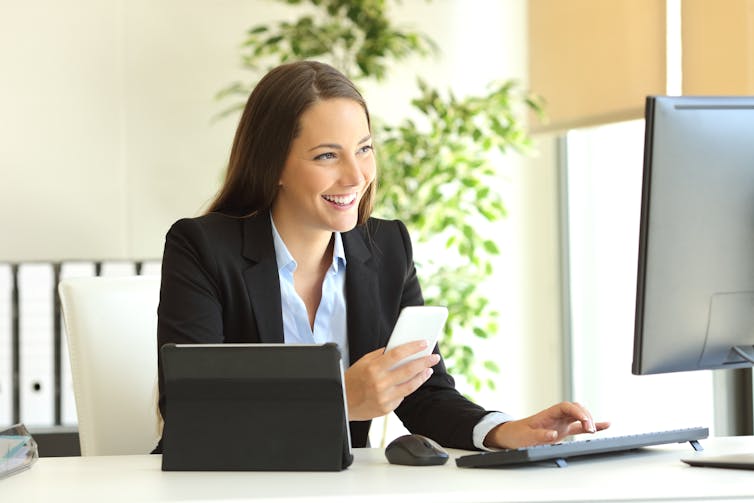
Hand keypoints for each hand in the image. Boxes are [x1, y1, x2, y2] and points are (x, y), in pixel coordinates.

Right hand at [345, 340, 439, 420]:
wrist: (342, 403)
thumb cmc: (352, 380)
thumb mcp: (363, 362)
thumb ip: (381, 355)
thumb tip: (400, 347)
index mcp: (373, 369)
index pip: (397, 354)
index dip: (413, 347)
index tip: (424, 343)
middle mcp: (380, 383)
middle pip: (408, 369)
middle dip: (424, 361)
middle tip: (434, 357)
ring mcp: (384, 397)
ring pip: (410, 385)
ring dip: (422, 376)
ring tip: (428, 369)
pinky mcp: (387, 408)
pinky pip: (402, 396)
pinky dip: (409, 387)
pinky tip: (413, 381)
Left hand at [483, 402, 610, 448]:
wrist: (511, 436)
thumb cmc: (517, 434)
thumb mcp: (526, 437)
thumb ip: (539, 435)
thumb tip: (554, 434)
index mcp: (548, 413)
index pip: (567, 407)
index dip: (577, 412)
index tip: (585, 422)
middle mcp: (556, 416)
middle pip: (576, 409)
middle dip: (586, 416)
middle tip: (590, 430)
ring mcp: (561, 422)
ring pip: (580, 416)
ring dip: (589, 421)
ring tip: (595, 430)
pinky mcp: (564, 430)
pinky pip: (580, 426)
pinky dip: (592, 426)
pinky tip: (605, 425)